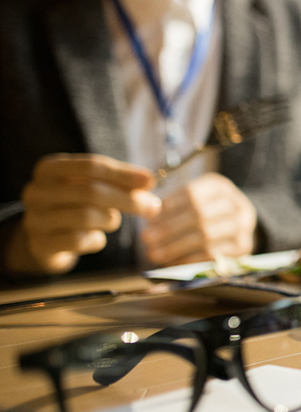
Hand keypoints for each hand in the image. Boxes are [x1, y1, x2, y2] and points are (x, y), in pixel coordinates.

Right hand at [6, 154, 161, 274]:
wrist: (45, 240)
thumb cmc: (75, 206)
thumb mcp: (93, 187)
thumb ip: (120, 183)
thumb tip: (149, 183)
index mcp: (49, 169)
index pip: (91, 166)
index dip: (124, 174)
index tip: (151, 182)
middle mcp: (36, 191)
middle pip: (91, 192)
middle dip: (127, 200)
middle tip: (153, 208)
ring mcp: (35, 219)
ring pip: (87, 216)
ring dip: (110, 220)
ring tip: (111, 221)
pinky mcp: (41, 245)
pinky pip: (80, 241)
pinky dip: (97, 240)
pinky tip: (95, 238)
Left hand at [141, 173, 257, 265]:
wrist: (234, 228)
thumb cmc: (203, 213)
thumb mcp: (191, 201)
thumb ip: (172, 206)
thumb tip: (149, 215)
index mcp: (220, 187)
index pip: (192, 194)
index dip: (168, 208)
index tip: (148, 220)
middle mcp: (236, 204)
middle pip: (200, 215)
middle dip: (169, 228)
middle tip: (146, 238)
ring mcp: (243, 227)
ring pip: (205, 236)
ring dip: (175, 247)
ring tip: (154, 253)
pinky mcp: (243, 247)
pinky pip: (212, 255)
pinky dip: (188, 259)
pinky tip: (171, 262)